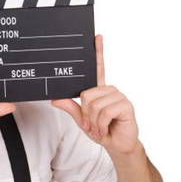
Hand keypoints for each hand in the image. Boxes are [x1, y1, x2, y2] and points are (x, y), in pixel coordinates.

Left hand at [51, 35, 140, 154]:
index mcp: (100, 90)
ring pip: (95, 105)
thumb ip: (71, 108)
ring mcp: (118, 96)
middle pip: (87, 94)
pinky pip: (105, 112)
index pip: (98, 67)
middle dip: (86, 115)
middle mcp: (110, 90)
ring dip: (94, 122)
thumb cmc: (103, 130)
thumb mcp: (82, 120)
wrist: (118, 145)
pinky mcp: (125, 105)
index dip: (98, 51)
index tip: (97, 36)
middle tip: (93, 124)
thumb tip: (55, 99)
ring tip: (101, 127)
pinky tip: (108, 128)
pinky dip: (102, 125)